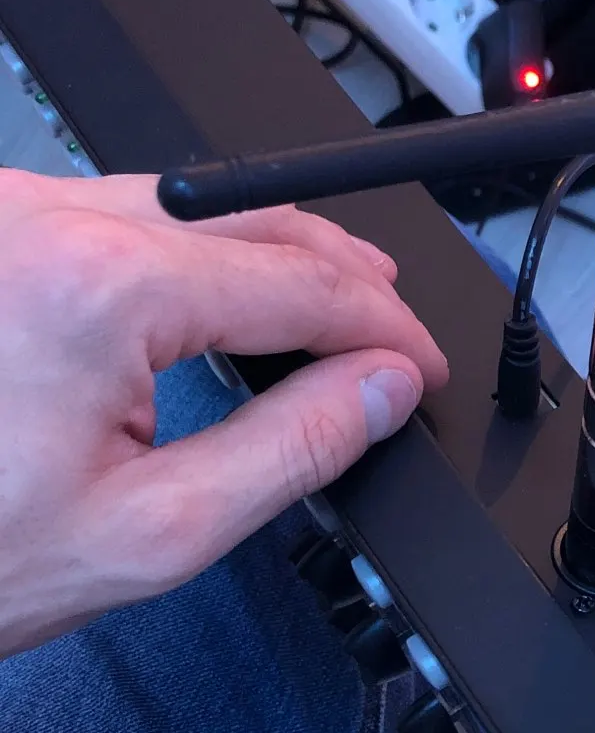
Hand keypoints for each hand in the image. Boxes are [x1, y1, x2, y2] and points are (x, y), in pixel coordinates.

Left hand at [0, 168, 448, 658]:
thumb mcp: (154, 531)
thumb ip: (291, 448)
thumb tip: (376, 389)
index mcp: (98, 289)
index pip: (297, 282)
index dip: (381, 329)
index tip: (416, 370)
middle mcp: (43, 221)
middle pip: (251, 216)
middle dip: (342, 275)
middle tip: (392, 336)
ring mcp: (6, 213)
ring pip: (187, 201)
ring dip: (272, 252)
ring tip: (329, 309)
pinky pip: (119, 210)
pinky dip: (195, 248)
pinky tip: (227, 291)